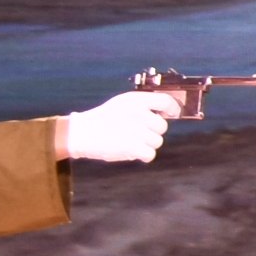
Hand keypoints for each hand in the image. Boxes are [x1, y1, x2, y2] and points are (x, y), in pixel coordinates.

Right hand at [55, 88, 186, 165]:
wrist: (82, 133)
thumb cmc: (103, 118)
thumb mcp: (122, 103)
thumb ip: (143, 105)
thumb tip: (166, 112)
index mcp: (135, 100)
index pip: (165, 101)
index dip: (173, 108)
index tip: (172, 114)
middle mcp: (138, 113)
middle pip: (162, 126)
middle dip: (153, 132)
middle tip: (138, 133)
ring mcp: (136, 131)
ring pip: (157, 141)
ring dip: (147, 144)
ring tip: (131, 141)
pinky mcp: (132, 147)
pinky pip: (151, 154)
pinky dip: (143, 155)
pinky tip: (133, 151)